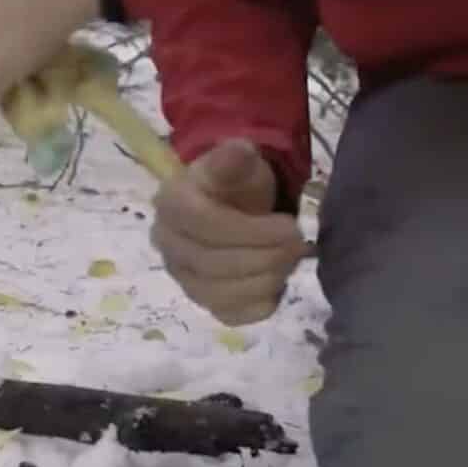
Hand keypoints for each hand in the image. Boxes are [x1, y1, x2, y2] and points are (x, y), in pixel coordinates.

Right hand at [149, 139, 309, 325]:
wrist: (234, 207)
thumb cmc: (237, 184)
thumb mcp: (240, 164)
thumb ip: (235, 160)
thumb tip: (238, 151)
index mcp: (170, 204)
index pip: (204, 224)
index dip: (251, 230)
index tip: (292, 226)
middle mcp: (166, 245)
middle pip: (212, 263)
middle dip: (265, 256)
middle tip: (300, 245)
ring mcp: (182, 278)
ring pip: (221, 293)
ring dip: (267, 278)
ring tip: (291, 259)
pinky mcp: (202, 302)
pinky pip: (231, 315)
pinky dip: (260, 302)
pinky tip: (276, 281)